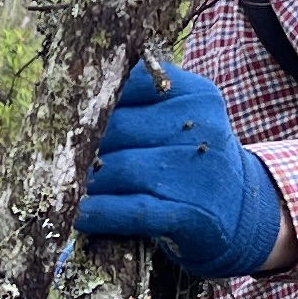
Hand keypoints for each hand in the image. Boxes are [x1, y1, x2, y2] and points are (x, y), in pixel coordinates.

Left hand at [76, 58, 286, 279]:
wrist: (244, 212)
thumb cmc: (194, 159)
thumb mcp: (183, 117)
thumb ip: (139, 102)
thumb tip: (67, 104)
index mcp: (196, 93)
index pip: (128, 83)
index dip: (90, 99)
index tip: (62, 112)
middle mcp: (201, 127)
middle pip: (116, 127)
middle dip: (80, 144)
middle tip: (52, 154)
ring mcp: (197, 172)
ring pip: (117, 168)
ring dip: (83, 180)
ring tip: (63, 184)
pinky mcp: (190, 214)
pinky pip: (129, 211)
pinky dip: (97, 214)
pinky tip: (78, 215)